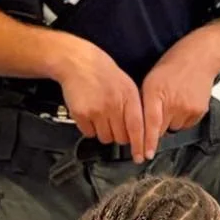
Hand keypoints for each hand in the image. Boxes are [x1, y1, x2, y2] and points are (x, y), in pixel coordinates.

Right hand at [52, 37, 145, 161]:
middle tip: (114, 123)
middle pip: (121, 137)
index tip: (141, 157)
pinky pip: (89, 133)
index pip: (137, 128)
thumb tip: (139, 132)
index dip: (139, 145)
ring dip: (104, 133)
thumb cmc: (103, 73)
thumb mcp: (126, 84)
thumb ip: (134, 106)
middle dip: (119, 136)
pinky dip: (90, 128)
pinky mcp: (81, 114)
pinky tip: (89, 114)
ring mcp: (96, 110)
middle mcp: (114, 105)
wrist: (78, 62)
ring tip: (101, 116)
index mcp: (128, 97)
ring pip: (105, 138)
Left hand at [141, 30, 219, 160]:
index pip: (150, 123)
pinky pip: (185, 124)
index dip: (147, 141)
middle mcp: (173, 102)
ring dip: (171, 121)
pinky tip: (184, 102)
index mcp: (156, 92)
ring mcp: (188, 108)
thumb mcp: (151, 80)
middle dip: (157, 126)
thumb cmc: (170, 67)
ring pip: (173, 128)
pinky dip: (182, 118)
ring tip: (174, 100)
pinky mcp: (199, 112)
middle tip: (161, 109)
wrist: (200, 58)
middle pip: (161, 129)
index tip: (143, 156)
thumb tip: (138, 127)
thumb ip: (145, 103)